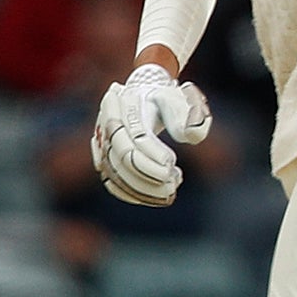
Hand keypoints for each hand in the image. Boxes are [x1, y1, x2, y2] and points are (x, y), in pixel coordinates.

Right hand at [91, 64, 212, 207]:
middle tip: (174, 183)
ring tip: (170, 191)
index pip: (135, 136)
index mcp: (129, 106)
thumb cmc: (169, 102)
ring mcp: (101, 143)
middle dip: (149, 174)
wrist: (145, 97)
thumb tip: (191, 133)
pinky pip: (111, 182)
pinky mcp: (103, 159)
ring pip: (115, 173)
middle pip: (123, 157)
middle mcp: (108, 125)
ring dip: (143, 188)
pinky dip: (132, 194)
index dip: (153, 154)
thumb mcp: (186, 101)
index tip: (172, 163)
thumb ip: (195, 115)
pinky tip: (156, 198)